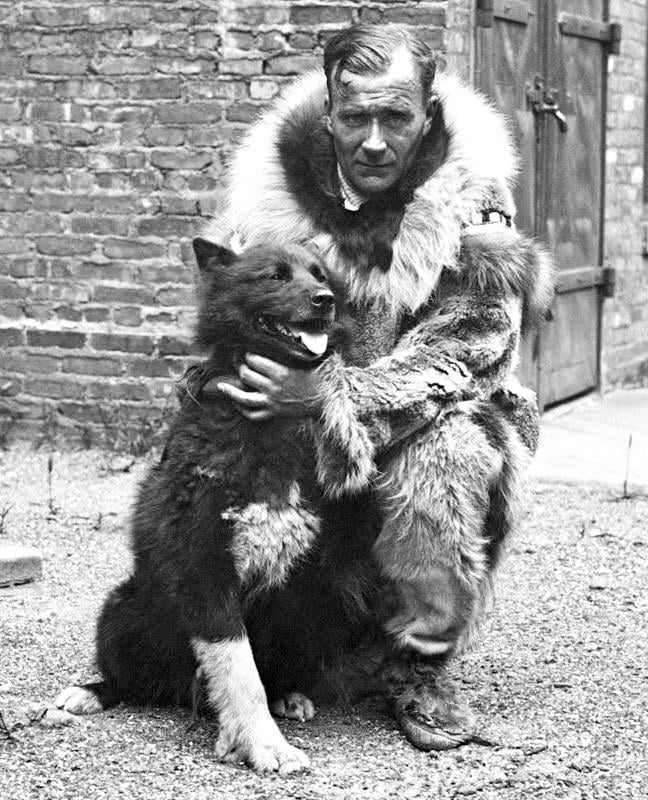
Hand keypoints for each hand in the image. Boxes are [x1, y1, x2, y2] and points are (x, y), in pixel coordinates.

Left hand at [204, 354, 322, 421]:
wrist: (326, 401)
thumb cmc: (319, 378)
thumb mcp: (307, 360)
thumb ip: (295, 349)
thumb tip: (295, 330)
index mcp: (280, 372)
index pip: (254, 360)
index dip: (247, 354)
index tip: (246, 350)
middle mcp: (273, 387)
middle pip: (246, 375)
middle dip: (239, 366)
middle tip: (237, 361)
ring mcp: (272, 402)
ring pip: (244, 397)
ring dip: (231, 391)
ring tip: (221, 386)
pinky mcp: (274, 413)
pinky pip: (253, 414)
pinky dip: (243, 410)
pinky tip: (237, 403)